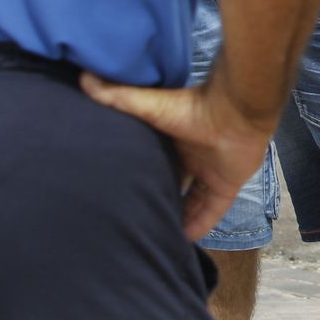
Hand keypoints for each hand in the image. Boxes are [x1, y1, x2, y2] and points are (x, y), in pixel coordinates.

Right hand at [80, 73, 274, 239]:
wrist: (234, 111)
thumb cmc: (191, 107)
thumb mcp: (149, 104)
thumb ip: (118, 95)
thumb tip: (84, 78)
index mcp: (172, 143)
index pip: (154, 165)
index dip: (140, 180)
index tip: (121, 195)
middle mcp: (190, 159)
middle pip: (172, 186)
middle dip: (158, 201)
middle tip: (135, 222)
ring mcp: (210, 172)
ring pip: (191, 202)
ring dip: (178, 217)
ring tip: (155, 236)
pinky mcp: (227, 184)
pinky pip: (213, 210)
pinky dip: (201, 224)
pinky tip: (184, 240)